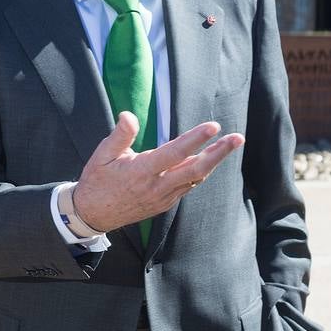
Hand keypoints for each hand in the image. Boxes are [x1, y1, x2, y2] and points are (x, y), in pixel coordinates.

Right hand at [72, 112, 244, 233]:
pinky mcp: (164, 204)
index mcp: (140, 172)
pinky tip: (209, 159)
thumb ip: (119, 136)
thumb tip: (128, 115)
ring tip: (230, 144)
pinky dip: (200, 172)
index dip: (195, 139)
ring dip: (214, 161)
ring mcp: (163, 198)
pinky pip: (188, 186)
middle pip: (196, 170)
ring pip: (195, 178)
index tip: (213, 126)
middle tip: (238, 138)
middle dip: (218, 153)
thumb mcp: (101, 156)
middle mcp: (156, 187)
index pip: (174, 153)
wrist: (93, 215)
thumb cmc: (96, 181)